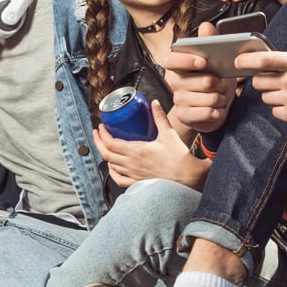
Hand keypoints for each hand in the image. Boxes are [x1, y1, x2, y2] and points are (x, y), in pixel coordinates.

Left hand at [95, 103, 209, 188]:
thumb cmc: (180, 158)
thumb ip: (160, 117)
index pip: (111, 143)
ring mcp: (134, 175)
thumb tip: (154, 103)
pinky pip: (119, 180)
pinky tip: (113, 167)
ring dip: (105, 155)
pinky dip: (112, 172)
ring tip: (106, 146)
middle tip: (98, 133)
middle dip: (99, 142)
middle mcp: (132, 164)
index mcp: (137, 151)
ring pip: (111, 166)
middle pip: (106, 154)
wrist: (188, 178)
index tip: (101, 126)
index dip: (102, 134)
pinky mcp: (139, 183)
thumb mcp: (169, 134)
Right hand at [164, 20, 237, 133]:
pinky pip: (208, 113)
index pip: (171, 60)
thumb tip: (205, 26)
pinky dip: (218, 112)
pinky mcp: (184, 115)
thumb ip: (210, 42)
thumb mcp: (214, 61)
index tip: (203, 62)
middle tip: (222, 85)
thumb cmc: (211, 82)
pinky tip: (216, 109)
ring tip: (219, 97)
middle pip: (204, 82)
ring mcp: (178, 100)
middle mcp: (174, 82)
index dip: (187, 60)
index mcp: (177, 65)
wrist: (209, 108)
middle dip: (221, 84)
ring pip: (210, 98)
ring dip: (221, 99)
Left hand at [243, 47, 286, 131]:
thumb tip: (277, 55)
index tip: (238, 61)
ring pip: (264, 96)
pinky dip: (280, 108)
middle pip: (258, 81)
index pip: (263, 60)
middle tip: (274, 80)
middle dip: (262, 80)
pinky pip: (273, 110)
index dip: (246, 60)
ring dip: (272, 94)